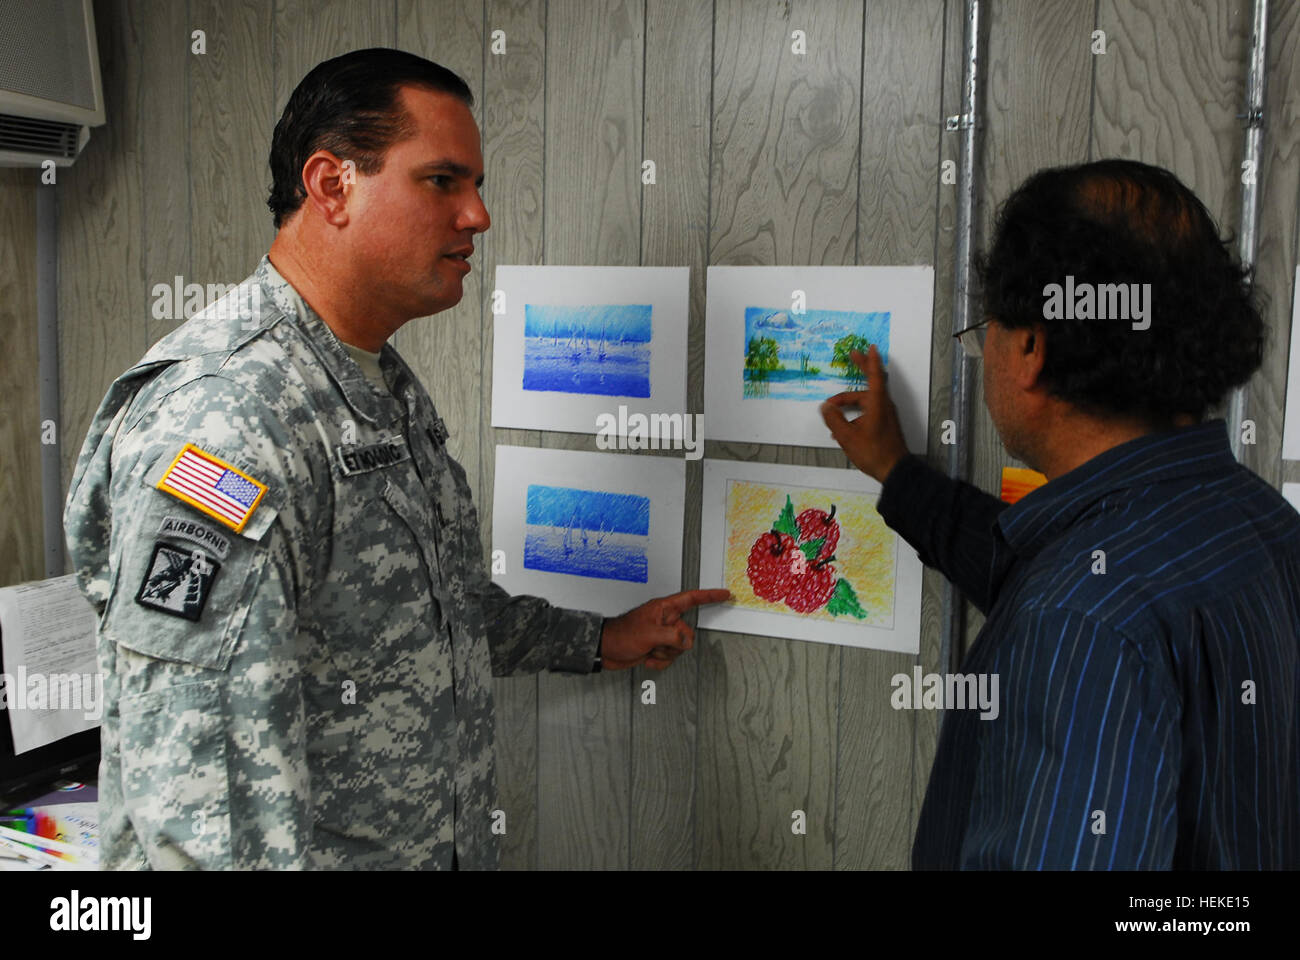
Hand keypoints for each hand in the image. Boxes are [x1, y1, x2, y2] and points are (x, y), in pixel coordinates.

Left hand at [600, 588, 731, 670]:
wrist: (605, 649)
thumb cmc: (621, 635)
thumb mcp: (649, 634)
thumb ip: (672, 636)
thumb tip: (686, 642)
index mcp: (663, 609)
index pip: (691, 599)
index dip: (710, 596)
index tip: (725, 594)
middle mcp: (664, 620)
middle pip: (687, 632)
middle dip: (675, 644)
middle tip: (658, 644)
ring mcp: (661, 635)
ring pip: (679, 648)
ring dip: (665, 654)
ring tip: (649, 650)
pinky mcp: (656, 647)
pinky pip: (669, 658)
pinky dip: (659, 662)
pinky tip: (647, 659)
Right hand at [820, 344, 908, 483]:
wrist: (894, 469)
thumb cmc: (874, 452)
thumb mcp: (848, 437)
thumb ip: (834, 420)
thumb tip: (826, 407)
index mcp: (877, 404)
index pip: (875, 375)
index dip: (870, 361)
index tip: (869, 347)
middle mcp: (884, 405)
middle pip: (869, 384)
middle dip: (860, 371)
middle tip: (853, 356)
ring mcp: (885, 415)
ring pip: (865, 401)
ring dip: (849, 404)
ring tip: (833, 412)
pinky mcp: (885, 424)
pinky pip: (868, 412)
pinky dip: (855, 414)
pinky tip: (842, 429)